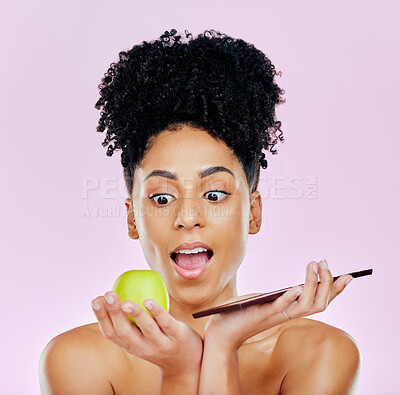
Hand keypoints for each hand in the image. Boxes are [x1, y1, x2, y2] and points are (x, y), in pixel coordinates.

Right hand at [91, 291, 202, 376]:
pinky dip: (157, 312)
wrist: (186, 364)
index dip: (101, 317)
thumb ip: (131, 321)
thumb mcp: (141, 337)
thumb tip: (117, 293)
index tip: (95, 300)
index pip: (110, 333)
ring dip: (134, 314)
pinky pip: (166, 323)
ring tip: (125, 302)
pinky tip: (148, 301)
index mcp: (131, 345)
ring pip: (146, 329)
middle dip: (114, 313)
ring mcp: (161, 344)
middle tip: (108, 295)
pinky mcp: (177, 337)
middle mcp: (143, 347)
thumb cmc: (160, 342)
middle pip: (124, 331)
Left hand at [204, 259, 352, 349]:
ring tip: (313, 265)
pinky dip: (290, 298)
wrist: (222, 329)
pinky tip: (295, 287)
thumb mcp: (267, 299)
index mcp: (291, 310)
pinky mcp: (262, 315)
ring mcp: (277, 316)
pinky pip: (280, 309)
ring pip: (305, 307)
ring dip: (312, 285)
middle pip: (320, 304)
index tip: (350, 275)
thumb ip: (283, 295)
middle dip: (327, 283)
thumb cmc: (244, 311)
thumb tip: (298, 284)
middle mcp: (288, 315)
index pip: (321, 301)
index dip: (336, 291)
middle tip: (323, 262)